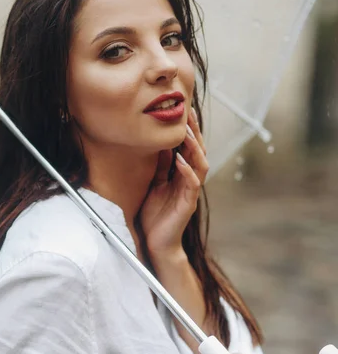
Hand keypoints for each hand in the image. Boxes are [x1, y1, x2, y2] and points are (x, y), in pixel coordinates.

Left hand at [139, 108, 208, 256]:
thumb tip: (161, 146)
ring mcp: (191, 192)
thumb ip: (161, 167)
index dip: (188, 129)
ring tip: (186, 132)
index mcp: (182, 175)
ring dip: (193, 147)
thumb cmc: (154, 215)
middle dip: (194, 131)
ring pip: (200, 165)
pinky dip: (187, 170)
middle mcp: (190, 181)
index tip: (184, 110)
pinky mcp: (188, 204)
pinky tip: (180, 160)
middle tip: (189, 112)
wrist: (156, 243)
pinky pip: (192, 184)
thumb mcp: (155, 185)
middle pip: (198, 151)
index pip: (189, 147)